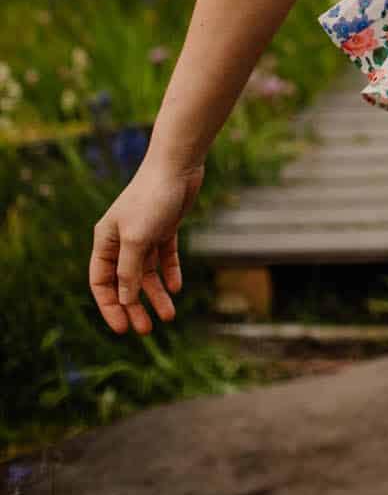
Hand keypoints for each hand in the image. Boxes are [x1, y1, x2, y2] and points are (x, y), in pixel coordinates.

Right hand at [89, 155, 205, 334]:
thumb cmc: (152, 198)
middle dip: (134, 306)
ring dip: (156, 294)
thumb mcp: (137, 240)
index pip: (101, 282)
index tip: (122, 328)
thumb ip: (129, 272)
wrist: (178, 164)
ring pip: (147, 272)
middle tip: (146, 330)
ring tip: (169, 315)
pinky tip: (176, 288)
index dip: (110, 306)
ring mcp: (144, 233)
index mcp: (105, 240)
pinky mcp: (164, 226)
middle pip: (125, 281)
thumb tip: (125, 300)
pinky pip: (165, 256)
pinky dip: (170, 272)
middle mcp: (121, 239)